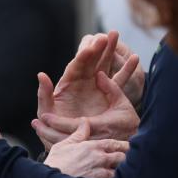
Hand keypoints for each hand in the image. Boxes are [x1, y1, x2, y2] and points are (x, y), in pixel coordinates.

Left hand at [34, 31, 140, 148]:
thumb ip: (44, 94)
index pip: (77, 65)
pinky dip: (127, 70)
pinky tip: (135, 58)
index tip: (92, 45)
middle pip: (92, 60)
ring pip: (106, 65)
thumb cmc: (54, 126)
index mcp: (69, 83)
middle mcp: (82, 82)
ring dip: (111, 50)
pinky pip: (119, 81)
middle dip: (99, 46)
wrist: (71, 142)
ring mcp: (96, 88)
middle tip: (108, 34)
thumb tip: (41, 75)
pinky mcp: (107, 97)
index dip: (85, 55)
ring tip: (116, 34)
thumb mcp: (47, 111)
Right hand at [44, 118, 128, 177]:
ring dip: (123, 172)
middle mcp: (99, 158)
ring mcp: (99, 171)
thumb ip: (78, 133)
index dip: (124, 145)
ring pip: (120, 171)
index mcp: (92, 146)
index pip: (114, 143)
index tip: (130, 147)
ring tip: (128, 174)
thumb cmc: (56, 163)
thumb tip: (84, 122)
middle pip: (122, 156)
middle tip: (133, 160)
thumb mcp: (65, 144)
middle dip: (127, 159)